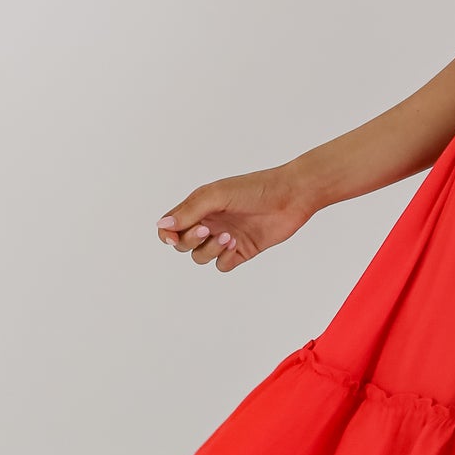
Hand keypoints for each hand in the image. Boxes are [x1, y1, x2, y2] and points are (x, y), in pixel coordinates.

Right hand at [155, 165, 311, 272]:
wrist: (291, 196)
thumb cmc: (255, 189)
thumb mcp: (217, 195)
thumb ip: (189, 211)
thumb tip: (163, 225)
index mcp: (199, 207)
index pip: (170, 226)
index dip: (167, 234)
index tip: (174, 235)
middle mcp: (209, 222)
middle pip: (182, 244)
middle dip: (189, 241)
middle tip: (207, 230)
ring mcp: (224, 238)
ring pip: (200, 256)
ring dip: (208, 250)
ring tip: (228, 237)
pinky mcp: (241, 251)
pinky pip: (221, 265)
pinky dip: (223, 258)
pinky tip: (235, 245)